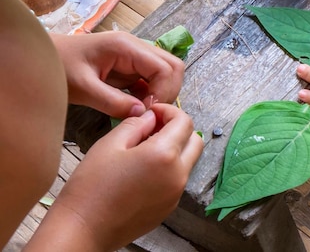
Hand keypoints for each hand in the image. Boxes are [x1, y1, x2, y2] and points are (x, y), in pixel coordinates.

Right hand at [26, 103, 203, 250]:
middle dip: (179, 129)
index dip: (169, 111)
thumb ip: (136, 124)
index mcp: (164, 155)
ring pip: (188, 161)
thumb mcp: (110, 144)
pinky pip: (178, 180)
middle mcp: (177, 174)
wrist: (83, 229)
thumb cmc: (91, 186)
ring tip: (145, 149)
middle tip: (154, 128)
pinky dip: (169, 168)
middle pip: (195, 141)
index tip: (152, 112)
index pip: (184, 122)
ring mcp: (176, 193)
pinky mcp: (170, 207)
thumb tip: (151, 118)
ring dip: (175, 149)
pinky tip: (143, 170)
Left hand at [51, 31, 184, 117]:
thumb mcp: (83, 88)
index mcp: (126, 47)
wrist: (38, 57)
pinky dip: (150, 93)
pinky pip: (151, 78)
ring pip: (165, 72)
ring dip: (161, 92)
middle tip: (150, 112)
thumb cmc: (57, 68)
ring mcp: (133, 55)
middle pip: (173, 66)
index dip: (163, 92)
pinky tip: (136, 106)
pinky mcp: (128, 66)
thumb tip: (142, 114)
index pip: (165, 68)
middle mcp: (135, 47)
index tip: (147, 112)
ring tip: (143, 111)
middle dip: (168, 91)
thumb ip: (113, 102)